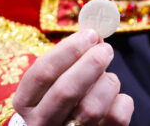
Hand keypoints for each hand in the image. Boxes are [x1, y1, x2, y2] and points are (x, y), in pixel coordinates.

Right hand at [13, 29, 133, 125]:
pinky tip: (116, 98)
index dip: (68, 50)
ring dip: (107, 84)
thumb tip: (96, 35)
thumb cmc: (64, 100)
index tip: (90, 33)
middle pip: (66, 91)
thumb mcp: (56, 80)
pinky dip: (122, 101)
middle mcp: (41, 123)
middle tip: (105, 49)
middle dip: (90, 64)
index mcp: (26, 103)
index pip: (41, 73)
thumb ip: (71, 59)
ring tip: (108, 79)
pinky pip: (116, 117)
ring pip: (92, 108)